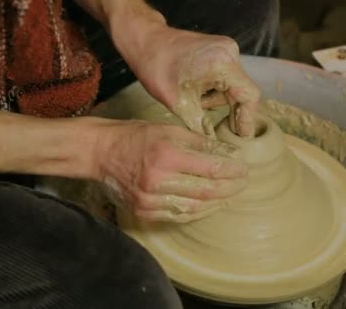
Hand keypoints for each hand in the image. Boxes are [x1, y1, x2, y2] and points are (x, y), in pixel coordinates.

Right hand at [93, 119, 248, 222]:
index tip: (245, 169)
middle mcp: (158, 180)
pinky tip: (208, 205)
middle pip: (206, 191)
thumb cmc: (134, 136)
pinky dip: (197, 212)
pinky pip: (177, 216)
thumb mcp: (168, 129)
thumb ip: (199, 141)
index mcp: (166, 155)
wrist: (100, 153)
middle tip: (243, 184)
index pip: (211, 168)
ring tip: (230, 196)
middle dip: (230, 189)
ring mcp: (150, 199)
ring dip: (216, 204)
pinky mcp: (144, 210)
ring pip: (194, 208)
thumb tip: (227, 152)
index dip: (232, 171)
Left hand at [125, 25, 260, 137]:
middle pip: (242, 90)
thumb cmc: (156, 67)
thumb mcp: (178, 103)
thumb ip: (199, 124)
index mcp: (221, 63)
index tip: (242, 136)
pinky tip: (197, 93)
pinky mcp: (220, 49)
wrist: (146, 41)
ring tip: (195, 103)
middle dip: (232, 110)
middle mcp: (229, 52)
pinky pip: (226, 75)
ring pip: (233, 84)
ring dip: (218, 99)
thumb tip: (213, 142)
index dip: (247, 118)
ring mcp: (226, 48)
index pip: (249, 95)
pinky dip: (215, 88)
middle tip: (223, 130)